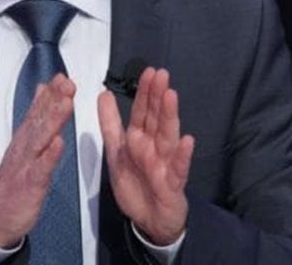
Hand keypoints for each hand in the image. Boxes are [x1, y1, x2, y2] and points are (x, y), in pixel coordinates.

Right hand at [0, 74, 74, 248]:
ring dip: (53, 120)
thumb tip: (43, 90)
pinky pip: (41, 169)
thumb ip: (35, 116)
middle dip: (54, 100)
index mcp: (26, 139)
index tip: (62, 77)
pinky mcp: (30, 184)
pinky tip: (59, 144)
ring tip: (66, 104)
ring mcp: (27, 164)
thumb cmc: (14, 179)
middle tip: (66, 83)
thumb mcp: (24, 143)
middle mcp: (25, 148)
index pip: (38, 111)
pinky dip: (49, 156)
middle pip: (40, 120)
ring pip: (41, 139)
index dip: (50, 94)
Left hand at [99, 67, 193, 245]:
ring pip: (168, 137)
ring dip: (169, 117)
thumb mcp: (116, 152)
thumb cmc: (136, 183)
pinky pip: (178, 168)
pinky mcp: (172, 184)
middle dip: (157, 97)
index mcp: (140, 139)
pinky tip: (188, 141)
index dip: (144, 92)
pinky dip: (182, 155)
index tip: (148, 71)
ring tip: (171, 96)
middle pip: (156, 119)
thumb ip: (110, 123)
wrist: (149, 220)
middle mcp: (154, 147)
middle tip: (161, 74)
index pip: (142, 112)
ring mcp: (165, 163)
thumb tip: (104, 93)